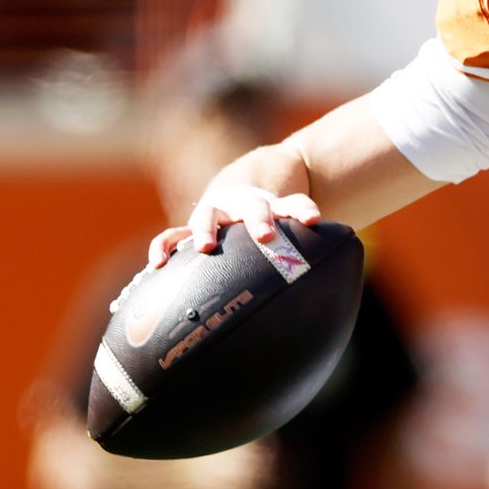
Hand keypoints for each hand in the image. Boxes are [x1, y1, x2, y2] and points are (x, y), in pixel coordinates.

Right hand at [147, 185, 321, 267]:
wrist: (245, 183)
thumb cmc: (273, 228)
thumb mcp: (294, 234)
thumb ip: (312, 259)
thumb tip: (331, 305)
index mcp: (276, 208)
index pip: (295, 203)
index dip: (305, 209)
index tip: (315, 219)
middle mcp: (246, 207)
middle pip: (255, 207)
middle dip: (260, 220)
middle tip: (265, 235)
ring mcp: (217, 214)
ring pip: (209, 214)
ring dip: (207, 227)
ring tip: (206, 246)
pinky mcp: (191, 229)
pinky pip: (173, 236)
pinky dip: (165, 246)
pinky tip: (158, 265)